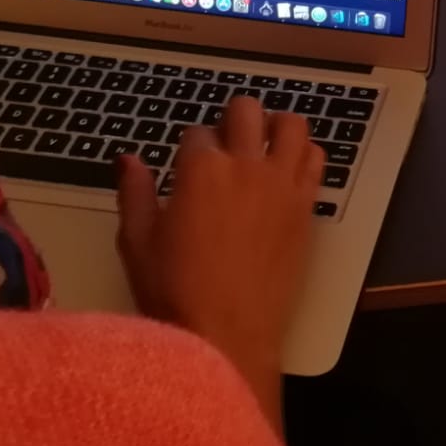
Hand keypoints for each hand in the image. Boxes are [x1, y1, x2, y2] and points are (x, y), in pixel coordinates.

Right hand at [116, 97, 322, 426]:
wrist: (227, 334)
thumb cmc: (174, 292)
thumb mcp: (138, 242)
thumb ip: (135, 193)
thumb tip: (129, 159)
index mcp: (200, 170)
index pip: (197, 133)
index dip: (191, 147)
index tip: (189, 166)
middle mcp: (246, 166)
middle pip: (247, 111)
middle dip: (234, 119)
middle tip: (228, 143)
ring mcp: (282, 185)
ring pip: (293, 125)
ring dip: (277, 126)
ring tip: (266, 144)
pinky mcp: (306, 208)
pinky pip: (316, 161)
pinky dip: (304, 155)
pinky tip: (289, 170)